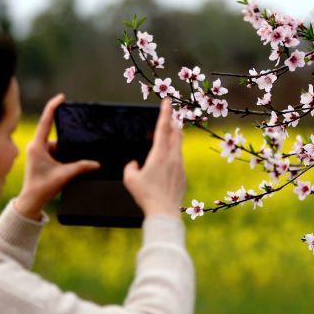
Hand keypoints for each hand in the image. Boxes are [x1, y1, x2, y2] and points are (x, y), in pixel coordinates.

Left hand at [13, 93, 99, 219]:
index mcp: (37, 145)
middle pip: (55, 135)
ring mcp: (38, 152)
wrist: (31, 201)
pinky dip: (63, 156)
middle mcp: (36, 146)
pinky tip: (68, 165)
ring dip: (65, 152)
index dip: (53, 107)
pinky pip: (55, 152)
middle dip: (67, 141)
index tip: (62, 97)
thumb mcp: (64, 175)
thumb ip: (81, 167)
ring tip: (66, 166)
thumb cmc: (42, 188)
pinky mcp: (41, 158)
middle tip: (73, 148)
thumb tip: (96, 164)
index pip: (46, 121)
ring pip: (57, 145)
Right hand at [123, 98, 185, 216]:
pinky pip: (178, 161)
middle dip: (172, 122)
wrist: (164, 213)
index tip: (167, 100)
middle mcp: (173, 157)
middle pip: (176, 133)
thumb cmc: (146, 196)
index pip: (163, 127)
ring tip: (166, 139)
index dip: (165, 112)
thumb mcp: (130, 179)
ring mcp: (180, 166)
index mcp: (160, 154)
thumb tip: (134, 163)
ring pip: (178, 146)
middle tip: (168, 117)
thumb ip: (130, 167)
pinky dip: (172, 156)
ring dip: (173, 139)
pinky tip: (165, 165)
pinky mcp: (183, 176)